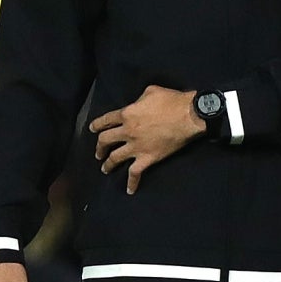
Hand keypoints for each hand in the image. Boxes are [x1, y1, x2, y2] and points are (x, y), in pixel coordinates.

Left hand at [89, 85, 204, 193]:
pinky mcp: (148, 158)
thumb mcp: (151, 91)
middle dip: (99, 147)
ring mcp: (136, 147)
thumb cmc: (171, 101)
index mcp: (127, 114)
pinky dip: (131, 183)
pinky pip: (135, 173)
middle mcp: (127, 131)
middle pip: (105, 140)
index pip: (106, 120)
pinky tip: (129, 190)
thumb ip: (138, 100)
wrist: (188, 116)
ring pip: (115, 158)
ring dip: (108, 164)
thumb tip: (137, 105)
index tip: (92, 129)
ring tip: (105, 169)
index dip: (97, 125)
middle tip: (98, 152)